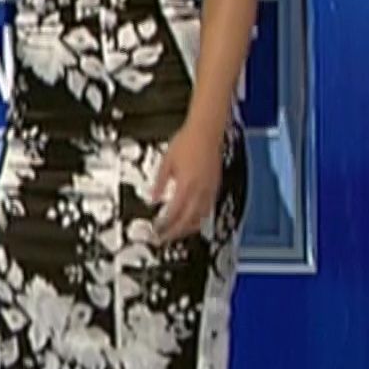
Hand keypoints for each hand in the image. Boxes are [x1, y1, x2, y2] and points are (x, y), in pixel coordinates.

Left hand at [152, 120, 224, 243]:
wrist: (207, 131)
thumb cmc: (188, 141)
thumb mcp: (166, 161)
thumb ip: (159, 182)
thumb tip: (153, 197)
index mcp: (186, 185)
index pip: (174, 213)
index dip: (165, 226)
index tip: (157, 231)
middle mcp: (200, 191)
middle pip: (189, 220)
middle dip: (176, 232)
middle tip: (165, 238)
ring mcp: (209, 189)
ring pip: (201, 217)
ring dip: (188, 228)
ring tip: (178, 231)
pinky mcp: (215, 186)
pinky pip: (208, 208)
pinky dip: (199, 217)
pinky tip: (192, 217)